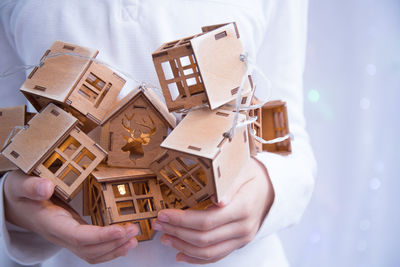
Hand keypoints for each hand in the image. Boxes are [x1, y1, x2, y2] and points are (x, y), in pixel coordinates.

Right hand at [4, 170, 138, 263]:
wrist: (15, 204)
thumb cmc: (19, 193)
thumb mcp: (19, 184)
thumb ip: (30, 186)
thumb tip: (46, 187)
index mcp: (49, 223)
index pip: (76, 236)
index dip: (99, 236)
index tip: (119, 229)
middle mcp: (60, 234)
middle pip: (88, 248)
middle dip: (113, 242)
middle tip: (134, 230)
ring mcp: (67, 236)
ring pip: (91, 252)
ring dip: (114, 248)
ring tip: (134, 238)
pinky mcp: (74, 233)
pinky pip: (92, 248)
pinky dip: (109, 248)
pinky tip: (124, 243)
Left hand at [152, 157, 273, 263]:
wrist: (271, 189)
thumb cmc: (253, 176)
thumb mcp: (243, 169)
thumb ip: (229, 182)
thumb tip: (217, 199)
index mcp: (243, 207)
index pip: (208, 220)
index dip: (182, 220)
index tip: (164, 214)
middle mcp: (243, 227)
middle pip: (204, 238)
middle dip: (177, 232)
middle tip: (159, 223)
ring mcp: (241, 238)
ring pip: (208, 251)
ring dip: (183, 246)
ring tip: (165, 237)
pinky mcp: (237, 243)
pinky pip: (216, 256)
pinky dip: (196, 258)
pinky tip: (181, 254)